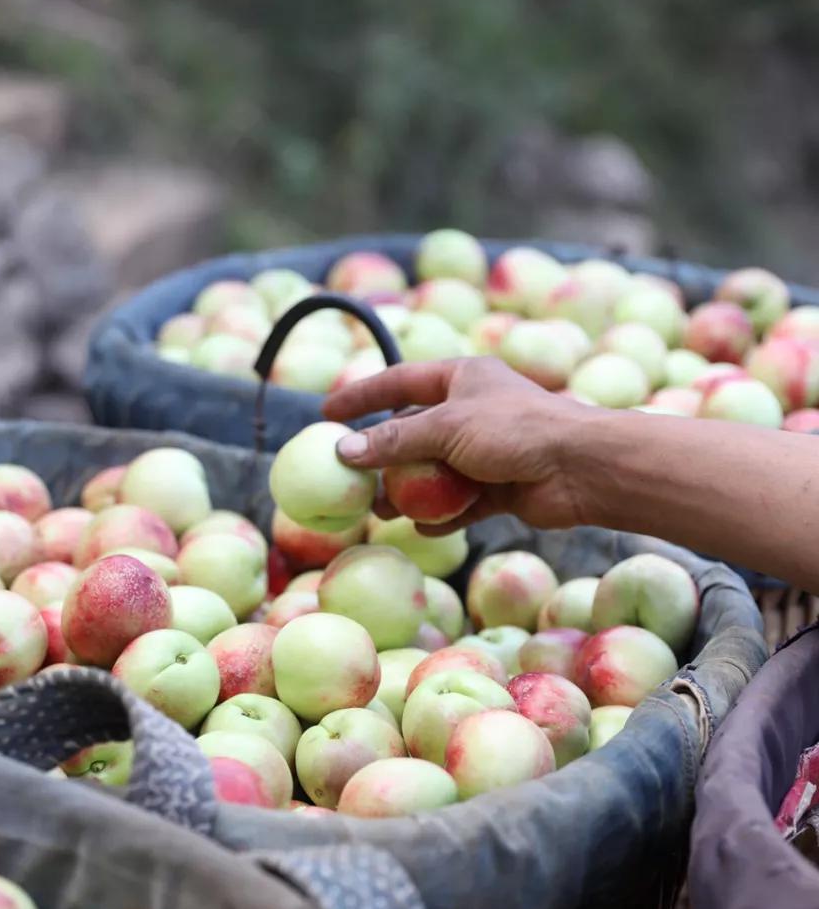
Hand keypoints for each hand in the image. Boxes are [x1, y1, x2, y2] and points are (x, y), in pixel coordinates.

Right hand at [322, 358, 596, 532]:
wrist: (581, 466)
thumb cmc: (516, 430)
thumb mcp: (446, 428)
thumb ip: (393, 440)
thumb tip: (342, 450)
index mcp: (462, 378)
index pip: (399, 382)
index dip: (361, 396)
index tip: (326, 413)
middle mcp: (473, 410)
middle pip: (415, 432)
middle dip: (384, 457)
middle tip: (351, 479)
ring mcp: (488, 450)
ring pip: (436, 472)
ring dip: (409, 492)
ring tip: (382, 512)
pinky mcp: (502, 487)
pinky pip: (462, 502)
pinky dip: (442, 515)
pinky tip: (421, 529)